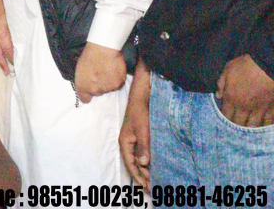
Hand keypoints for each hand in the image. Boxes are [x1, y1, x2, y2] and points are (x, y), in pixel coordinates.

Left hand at [73, 42, 125, 102]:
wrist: (103, 49)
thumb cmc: (88, 56)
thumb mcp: (79, 69)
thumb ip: (82, 80)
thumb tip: (87, 85)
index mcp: (83, 87)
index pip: (85, 99)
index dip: (87, 94)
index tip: (89, 90)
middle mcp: (96, 91)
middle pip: (98, 92)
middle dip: (99, 85)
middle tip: (100, 73)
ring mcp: (108, 88)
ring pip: (109, 88)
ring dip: (108, 82)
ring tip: (107, 70)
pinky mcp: (119, 84)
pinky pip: (118, 84)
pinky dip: (117, 79)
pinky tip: (114, 70)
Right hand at [119, 63, 150, 189]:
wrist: (143, 95)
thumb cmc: (141, 111)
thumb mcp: (143, 129)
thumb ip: (143, 146)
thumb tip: (143, 163)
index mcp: (125, 142)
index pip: (130, 163)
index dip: (137, 175)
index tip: (146, 185)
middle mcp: (129, 142)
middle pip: (134, 162)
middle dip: (142, 174)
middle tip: (154, 186)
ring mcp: (135, 139)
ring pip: (140, 158)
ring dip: (146, 168)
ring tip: (156, 178)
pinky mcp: (142, 135)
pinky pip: (145, 151)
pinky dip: (149, 159)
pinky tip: (157, 164)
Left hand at [216, 54, 273, 126]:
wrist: (267, 65)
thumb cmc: (246, 65)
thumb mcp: (228, 69)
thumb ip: (221, 83)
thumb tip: (218, 96)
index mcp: (231, 98)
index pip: (225, 115)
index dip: (224, 119)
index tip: (225, 119)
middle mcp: (244, 107)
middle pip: (238, 123)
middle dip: (236, 126)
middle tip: (235, 126)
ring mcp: (259, 109)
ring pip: (253, 125)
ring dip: (250, 128)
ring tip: (248, 129)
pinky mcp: (272, 108)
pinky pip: (269, 122)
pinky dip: (265, 126)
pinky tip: (263, 127)